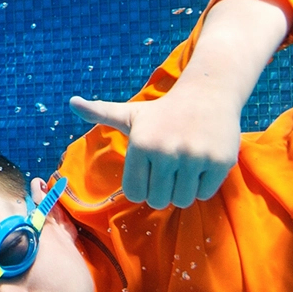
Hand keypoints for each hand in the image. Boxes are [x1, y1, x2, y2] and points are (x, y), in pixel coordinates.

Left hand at [69, 89, 241, 207]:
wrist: (209, 91)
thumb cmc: (165, 110)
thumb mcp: (131, 113)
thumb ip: (100, 112)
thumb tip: (72, 103)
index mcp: (141, 144)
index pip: (136, 194)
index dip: (144, 187)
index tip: (152, 170)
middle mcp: (166, 151)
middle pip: (159, 200)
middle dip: (164, 190)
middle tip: (171, 169)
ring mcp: (195, 157)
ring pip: (182, 200)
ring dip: (183, 190)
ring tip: (186, 167)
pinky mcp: (220, 161)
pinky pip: (205, 194)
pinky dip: (203, 186)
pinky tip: (203, 163)